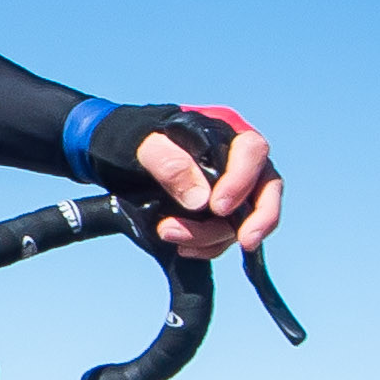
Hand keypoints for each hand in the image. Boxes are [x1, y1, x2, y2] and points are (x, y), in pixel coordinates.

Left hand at [105, 105, 282, 257]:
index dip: (242, 180)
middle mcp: (236, 161)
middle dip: (260, 219)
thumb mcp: (144, 144)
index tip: (218, 206)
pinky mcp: (216, 215)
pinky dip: (207, 246)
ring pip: (242, 219)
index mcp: (225, 131)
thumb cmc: (132, 139)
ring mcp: (230, 190)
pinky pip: (224, 235)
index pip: (253, 152)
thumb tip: (201, 200)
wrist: (113, 156)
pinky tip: (182, 247)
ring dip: (212, 236)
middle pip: (266, 189)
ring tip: (168, 233)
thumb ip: (170, 164)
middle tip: (245, 241)